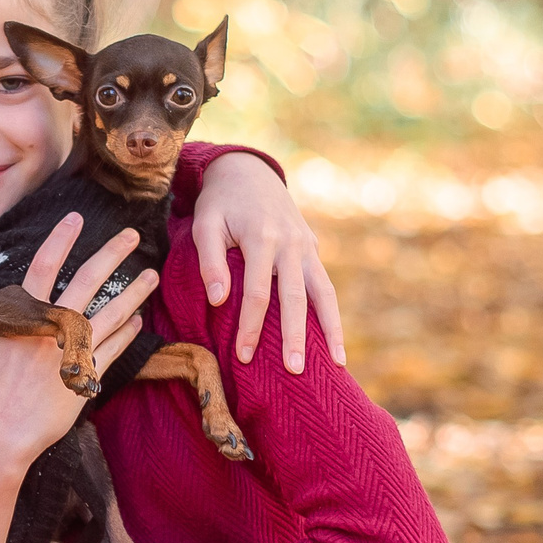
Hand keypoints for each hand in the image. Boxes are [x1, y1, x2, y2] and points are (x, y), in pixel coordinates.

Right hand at [0, 213, 161, 467]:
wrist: (1, 434)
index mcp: (24, 316)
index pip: (45, 264)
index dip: (61, 238)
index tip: (76, 218)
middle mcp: (53, 328)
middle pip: (89, 280)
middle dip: (112, 253)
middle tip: (132, 234)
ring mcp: (74, 351)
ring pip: (113, 312)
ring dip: (135, 291)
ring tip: (152, 275)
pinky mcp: (87, 375)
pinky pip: (115, 347)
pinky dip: (128, 331)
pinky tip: (139, 319)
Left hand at [189, 152, 346, 372]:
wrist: (248, 171)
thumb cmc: (220, 203)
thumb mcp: (205, 224)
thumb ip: (210, 261)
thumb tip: (218, 301)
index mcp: (261, 238)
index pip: (258, 292)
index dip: (250, 325)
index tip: (243, 356)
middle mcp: (290, 244)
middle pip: (296, 298)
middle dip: (295, 336)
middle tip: (295, 370)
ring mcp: (306, 247)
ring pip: (324, 293)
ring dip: (331, 329)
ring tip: (337, 363)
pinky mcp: (313, 250)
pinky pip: (326, 286)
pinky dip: (332, 314)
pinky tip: (335, 343)